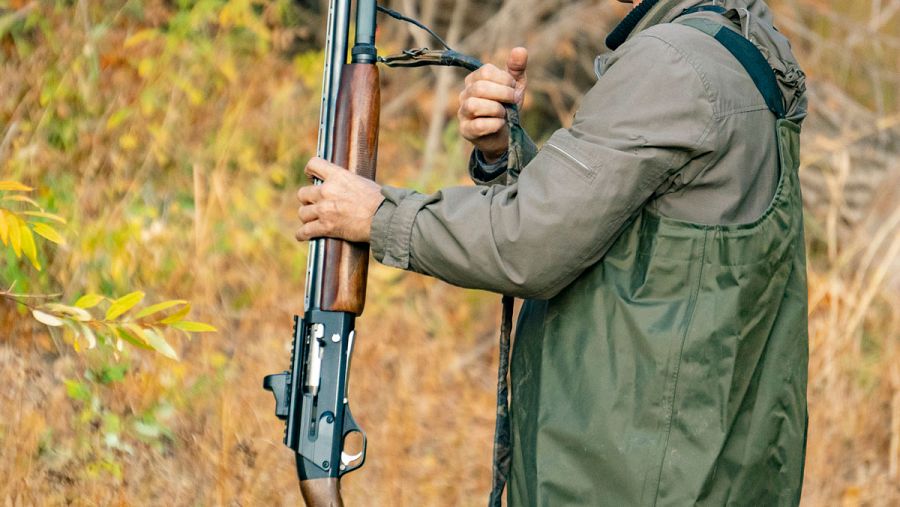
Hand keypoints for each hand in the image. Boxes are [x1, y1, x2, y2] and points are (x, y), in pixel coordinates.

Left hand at [295, 157, 384, 242]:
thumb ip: (347, 183)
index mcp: (337, 176)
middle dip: (308, 200)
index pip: (313, 164)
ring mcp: (325, 209)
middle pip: (302, 193)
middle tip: (315, 205)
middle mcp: (327, 190)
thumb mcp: (362, 182)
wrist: (384, 218)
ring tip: (312, 221)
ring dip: (307, 217)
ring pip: (302, 213)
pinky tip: (302, 236)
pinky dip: (302, 234)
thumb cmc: (380, 201)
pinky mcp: (326, 227)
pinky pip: (305, 231)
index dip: (309, 171)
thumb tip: (345, 187)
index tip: (311, 178)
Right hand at [458, 47, 527, 161]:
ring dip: (496, 109)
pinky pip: (478, 125)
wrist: (505, 134)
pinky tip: (501, 124)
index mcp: (475, 80)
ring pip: (474, 105)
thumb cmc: (507, 107)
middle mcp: (465, 94)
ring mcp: (463, 113)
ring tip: (504, 113)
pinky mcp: (466, 130)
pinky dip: (494, 124)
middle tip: (514, 100)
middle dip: (503, 93)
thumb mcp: (514, 86)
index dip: (504, 79)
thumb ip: (517, 68)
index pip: (485, 71)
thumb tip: (520, 49)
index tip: (514, 88)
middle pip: (479, 88)